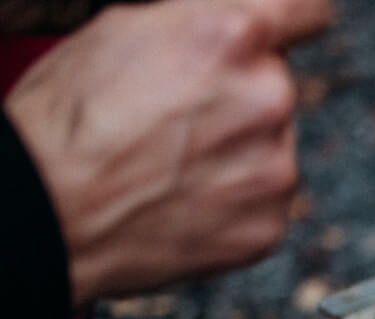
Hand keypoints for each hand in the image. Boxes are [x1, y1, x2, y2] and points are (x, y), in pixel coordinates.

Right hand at [2, 0, 332, 305]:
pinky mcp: (270, 223)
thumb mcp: (125, 29)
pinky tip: (185, 195)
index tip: (284, 33)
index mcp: (232, 37)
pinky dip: (235, 199)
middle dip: (239, 92)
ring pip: (273, 143)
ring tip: (173, 159)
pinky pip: (265, 199)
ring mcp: (275, 168)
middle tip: (180, 112)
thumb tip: (233, 18)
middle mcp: (267, 99)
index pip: (305, 11)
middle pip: (276, 83)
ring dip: (239, 148)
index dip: (292, 20)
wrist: (50, 214)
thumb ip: (200, 20)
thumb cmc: (69, 122)